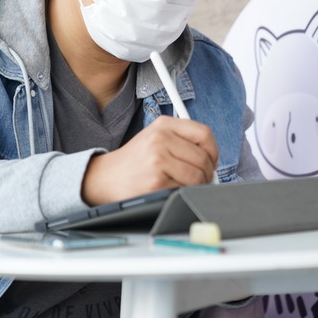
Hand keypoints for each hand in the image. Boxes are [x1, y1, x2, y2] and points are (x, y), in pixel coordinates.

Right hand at [81, 115, 218, 205]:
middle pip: (203, 157)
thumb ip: (182, 141)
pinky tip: (170, 190)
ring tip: (185, 185)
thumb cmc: (134, 160)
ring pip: (196, 176)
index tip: (211, 161)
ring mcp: (157, 160)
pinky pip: (183, 190)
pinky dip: (182, 193)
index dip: (213, 150)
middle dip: (207, 173)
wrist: (104, 177)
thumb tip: (211, 159)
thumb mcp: (155, 137)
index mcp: (163, 125)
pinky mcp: (155, 182)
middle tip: (201, 179)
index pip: (204, 133)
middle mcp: (160, 139)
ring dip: (196, 185)